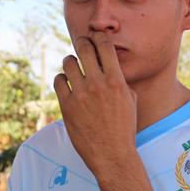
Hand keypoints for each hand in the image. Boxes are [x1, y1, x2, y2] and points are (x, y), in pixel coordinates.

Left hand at [53, 33, 136, 176]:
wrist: (112, 154)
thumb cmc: (124, 128)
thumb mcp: (130, 100)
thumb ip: (119, 80)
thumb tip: (109, 66)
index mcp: (116, 81)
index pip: (105, 46)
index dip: (99, 36)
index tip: (95, 37)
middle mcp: (98, 84)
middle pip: (84, 48)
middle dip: (82, 43)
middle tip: (82, 46)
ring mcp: (81, 94)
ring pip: (68, 62)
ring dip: (71, 62)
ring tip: (74, 68)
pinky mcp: (67, 106)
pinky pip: (59, 80)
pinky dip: (62, 79)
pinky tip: (67, 84)